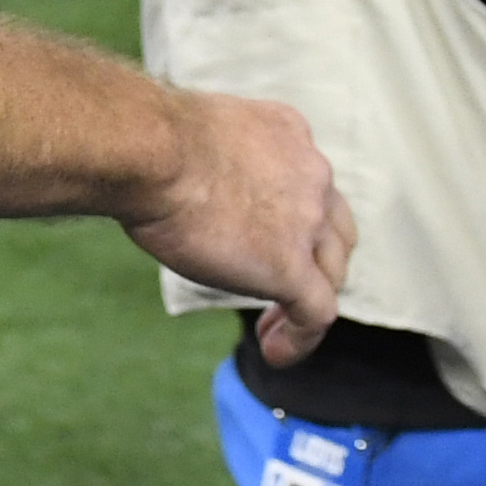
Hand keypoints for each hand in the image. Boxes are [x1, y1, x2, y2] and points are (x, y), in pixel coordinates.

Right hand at [124, 89, 355, 365]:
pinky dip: (300, 338)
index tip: (263, 238)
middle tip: (275, 283)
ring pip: (332, 273)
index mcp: (289, 135)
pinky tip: (274, 352)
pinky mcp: (290, 266)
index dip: (297, 218)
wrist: (154, 151)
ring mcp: (306, 222)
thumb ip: (214, 158)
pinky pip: (315, 314)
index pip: (311, 184)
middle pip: (334, 229)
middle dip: (314, 259)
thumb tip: (184, 182)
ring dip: (306, 301)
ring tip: (271, 328)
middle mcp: (311, 174)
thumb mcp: (199, 133)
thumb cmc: (151, 138)